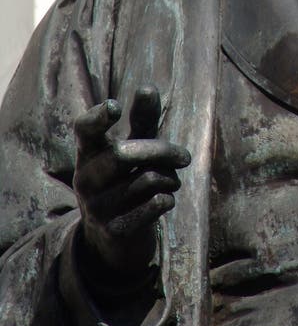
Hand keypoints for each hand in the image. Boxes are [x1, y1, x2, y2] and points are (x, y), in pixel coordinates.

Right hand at [73, 86, 190, 282]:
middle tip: (185, 157)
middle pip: (125, 154)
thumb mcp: (134, 148)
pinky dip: (168, 198)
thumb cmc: (126, 179)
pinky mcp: (114, 230)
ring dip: (170, 179)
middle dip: (163, 151)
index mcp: (88, 153)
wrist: (114, 238)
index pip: (84, 130)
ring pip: (147, 180)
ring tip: (171, 182)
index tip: (115, 105)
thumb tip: (147, 87)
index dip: (98, 117)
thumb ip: (142, 120)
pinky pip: (153, 204)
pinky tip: (165, 201)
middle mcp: (85, 179)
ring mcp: (96, 207)